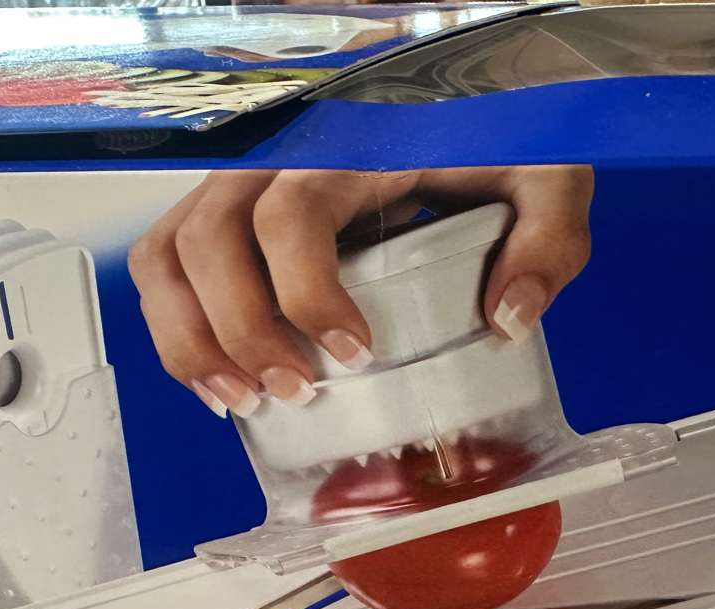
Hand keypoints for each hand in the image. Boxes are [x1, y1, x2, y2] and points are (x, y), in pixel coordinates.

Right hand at [128, 166, 593, 416]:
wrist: (468, 102)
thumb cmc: (495, 136)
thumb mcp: (544, 174)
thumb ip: (547, 236)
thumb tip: (506, 315)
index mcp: (348, 150)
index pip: (291, 214)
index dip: (306, 291)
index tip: (354, 352)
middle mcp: (277, 163)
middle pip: (209, 239)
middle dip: (240, 330)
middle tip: (293, 391)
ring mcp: (242, 187)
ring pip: (169, 253)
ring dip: (190, 336)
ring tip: (241, 399)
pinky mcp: (228, 214)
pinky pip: (166, 261)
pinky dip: (174, 324)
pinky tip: (217, 378)